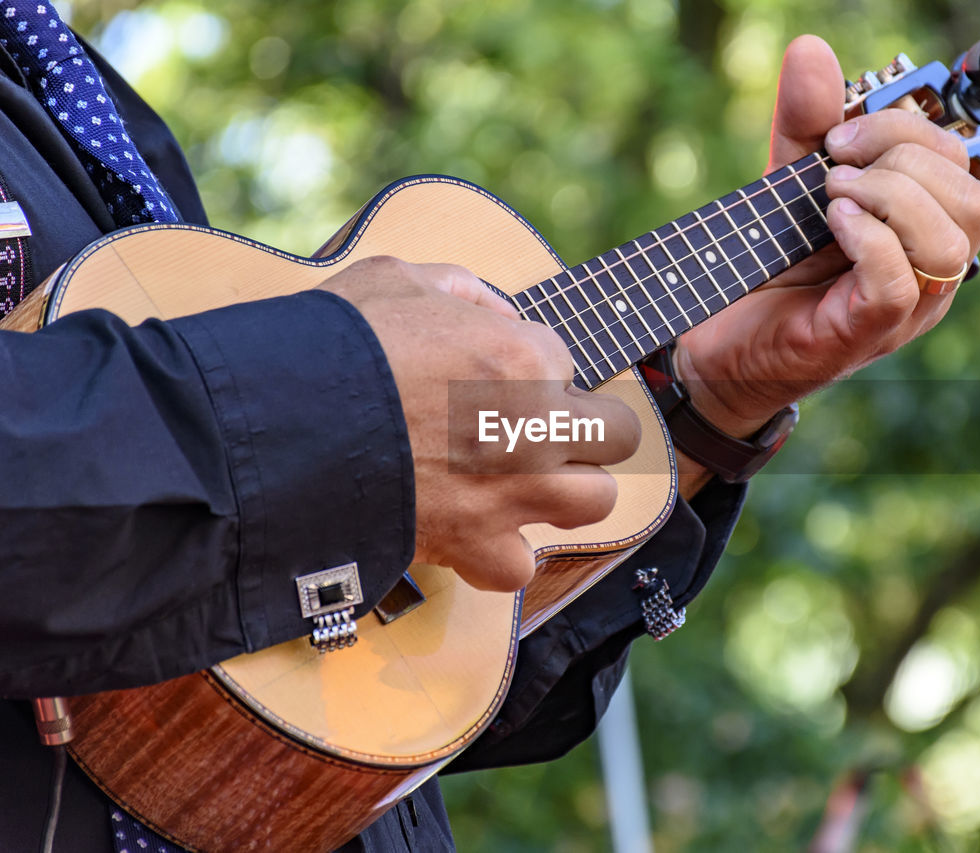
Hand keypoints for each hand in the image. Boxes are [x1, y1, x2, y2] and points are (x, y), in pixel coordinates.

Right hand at [320, 257, 640, 590]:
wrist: (277, 429)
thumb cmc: (332, 346)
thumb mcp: (394, 278)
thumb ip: (460, 288)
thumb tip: (493, 309)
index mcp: (521, 354)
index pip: (566, 358)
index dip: (534, 365)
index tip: (498, 374)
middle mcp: (534, 426)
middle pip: (616, 434)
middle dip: (587, 428)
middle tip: (544, 428)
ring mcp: (512, 491)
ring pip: (596, 501)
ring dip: (569, 491)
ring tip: (529, 482)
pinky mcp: (474, 544)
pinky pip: (521, 566)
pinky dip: (504, 555)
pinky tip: (482, 533)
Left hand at [675, 35, 979, 438]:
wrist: (722, 344)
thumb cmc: (770, 269)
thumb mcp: (790, 183)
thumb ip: (807, 123)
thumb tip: (813, 51)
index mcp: (923, 228)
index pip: (960, 162)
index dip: (907, 131)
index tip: (838, 138)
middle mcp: (929, 270)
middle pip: (969, 196)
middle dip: (902, 160)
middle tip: (833, 167)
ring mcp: (906, 308)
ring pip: (949, 240)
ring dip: (890, 197)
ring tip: (832, 196)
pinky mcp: (867, 332)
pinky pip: (901, 281)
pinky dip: (869, 238)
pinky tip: (832, 221)